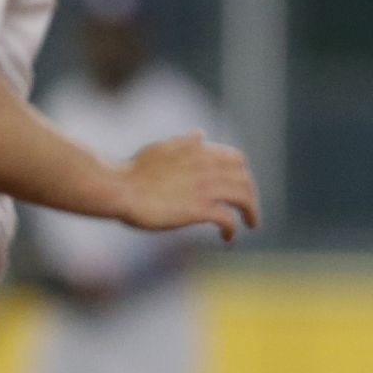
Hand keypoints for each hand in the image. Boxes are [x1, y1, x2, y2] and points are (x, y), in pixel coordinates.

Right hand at [116, 133, 259, 242]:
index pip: (236, 159)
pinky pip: (228, 219)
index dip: (243, 174)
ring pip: (244, 197)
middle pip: (245, 179)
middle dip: (251, 195)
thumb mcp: (162, 148)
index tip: (240, 186)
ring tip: (251, 224)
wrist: (120, 187)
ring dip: (252, 211)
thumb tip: (201, 134)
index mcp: (200, 151)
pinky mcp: (198, 210)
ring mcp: (205, 188)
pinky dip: (232, 229)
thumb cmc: (134, 171)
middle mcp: (207, 167)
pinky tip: (228, 238)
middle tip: (249, 210)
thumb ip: (185, 143)